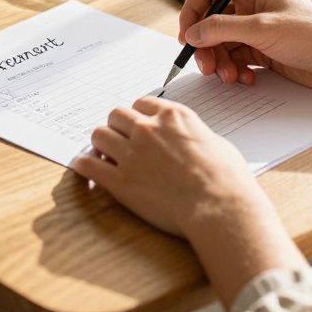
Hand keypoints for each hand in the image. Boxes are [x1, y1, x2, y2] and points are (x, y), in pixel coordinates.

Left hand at [74, 96, 257, 236]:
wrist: (220, 207)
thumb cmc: (227, 180)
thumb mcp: (217, 143)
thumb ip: (194, 136)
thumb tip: (190, 140)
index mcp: (173, 116)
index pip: (140, 104)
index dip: (137, 117)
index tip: (137, 127)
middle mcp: (148, 129)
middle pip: (115, 115)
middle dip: (117, 128)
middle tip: (120, 143)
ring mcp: (132, 153)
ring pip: (98, 135)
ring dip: (101, 145)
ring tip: (105, 157)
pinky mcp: (120, 181)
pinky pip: (87, 165)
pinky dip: (84, 166)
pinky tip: (87, 170)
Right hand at [178, 0, 311, 91]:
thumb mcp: (262, 29)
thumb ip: (221, 29)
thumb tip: (193, 32)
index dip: (192, 13)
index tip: (187, 36)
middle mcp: (252, 4)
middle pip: (211, 21)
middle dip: (206, 45)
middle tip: (207, 66)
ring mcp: (257, 28)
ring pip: (222, 43)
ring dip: (221, 61)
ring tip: (230, 76)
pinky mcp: (264, 49)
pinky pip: (236, 58)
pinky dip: (235, 70)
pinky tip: (245, 78)